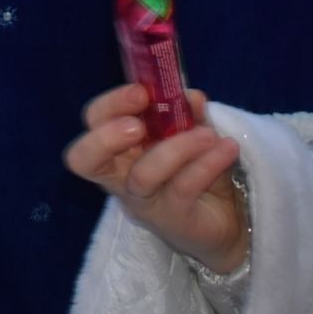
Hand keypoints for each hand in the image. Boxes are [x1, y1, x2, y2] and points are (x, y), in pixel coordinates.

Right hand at [63, 84, 248, 273]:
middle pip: (84, 159)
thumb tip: (191, 96)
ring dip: (175, 148)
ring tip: (208, 135)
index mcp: (119, 149)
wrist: (228, 222)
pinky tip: (227, 148)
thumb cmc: (197, 172)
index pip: (94, 122)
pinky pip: (183, 187)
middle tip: (137, 124)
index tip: (141, 92)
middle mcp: (121, 177)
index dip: (109, 106)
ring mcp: (144, 202)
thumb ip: (188, 115)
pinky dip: (206, 163)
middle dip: (105, 137)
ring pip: (142, 175)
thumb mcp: (192, 135)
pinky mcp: (173, 219)